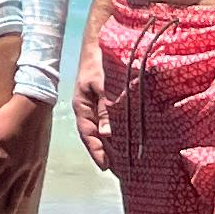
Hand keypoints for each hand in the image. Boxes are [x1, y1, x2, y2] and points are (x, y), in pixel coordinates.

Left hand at [0, 88, 51, 213]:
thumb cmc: (9, 116)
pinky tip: (27, 196)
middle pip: (3, 187)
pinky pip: (34, 180)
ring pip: (20, 188)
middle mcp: (17, 165)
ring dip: (14, 201)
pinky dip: (29, 189)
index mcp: (3, 157)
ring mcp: (30, 164)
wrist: (34, 107)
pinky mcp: (39, 160)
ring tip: (9, 212)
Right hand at [70, 25, 114, 170]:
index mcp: (82, 106)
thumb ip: (106, 107)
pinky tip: (132, 139)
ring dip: (116, 145)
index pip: (88, 134)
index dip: (97, 151)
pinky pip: (116, 120)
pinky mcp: (112, 100)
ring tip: (128, 163)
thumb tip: (107, 134)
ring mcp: (101, 105)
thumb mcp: (101, 84)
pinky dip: (122, 132)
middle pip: (97, 136)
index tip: (106, 167)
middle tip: (121, 173)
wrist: (103, 40)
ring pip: (107, 130)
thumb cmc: (99, 61)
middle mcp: (91, 109)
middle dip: (108, 154)